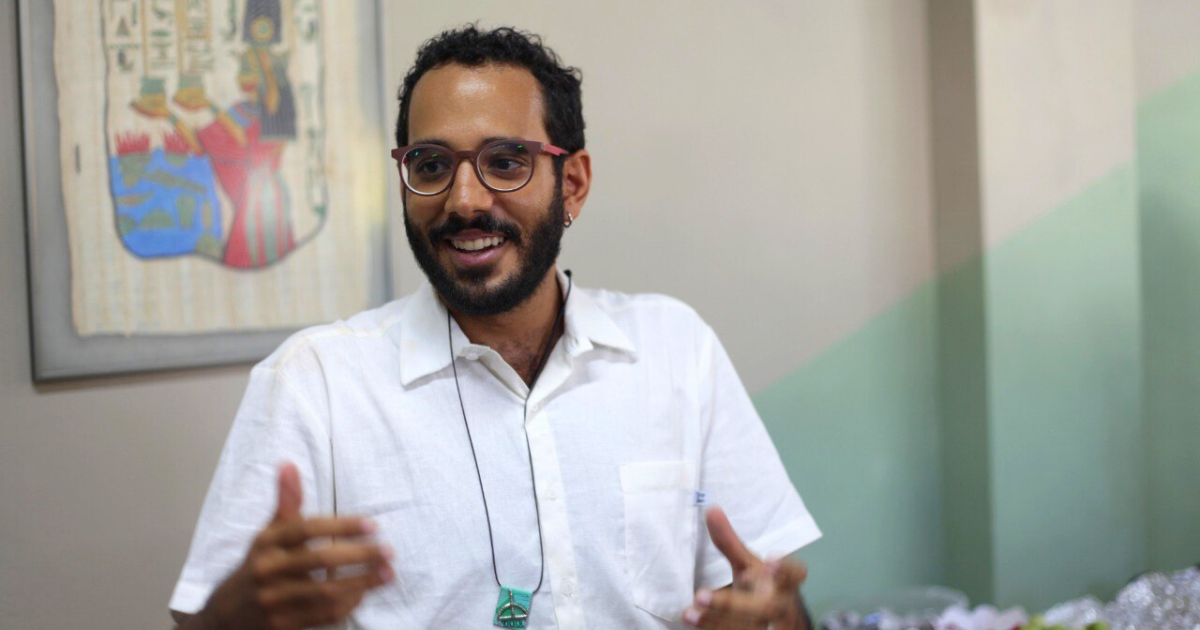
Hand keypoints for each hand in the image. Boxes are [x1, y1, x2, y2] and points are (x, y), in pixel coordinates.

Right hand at [194, 463, 393, 629]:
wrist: (226, 615)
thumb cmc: (259, 565)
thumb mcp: (268, 534)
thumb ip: (286, 501)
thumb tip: (289, 464)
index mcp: (266, 543)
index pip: (307, 529)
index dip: (342, 525)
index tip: (372, 525)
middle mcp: (267, 570)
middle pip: (319, 560)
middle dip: (359, 555)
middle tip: (388, 551)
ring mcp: (274, 600)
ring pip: (325, 592)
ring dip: (362, 583)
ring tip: (388, 573)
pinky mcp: (282, 625)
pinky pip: (323, 615)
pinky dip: (347, 604)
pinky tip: (364, 593)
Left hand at [682, 507, 808, 629]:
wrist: (766, 618)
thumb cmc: (757, 585)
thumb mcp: (746, 563)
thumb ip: (729, 542)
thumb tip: (711, 509)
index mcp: (781, 583)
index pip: (795, 576)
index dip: (786, 570)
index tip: (770, 559)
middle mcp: (777, 606)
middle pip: (765, 608)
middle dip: (734, 604)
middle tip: (701, 594)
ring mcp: (763, 624)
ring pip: (746, 626)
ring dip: (714, 619)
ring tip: (689, 610)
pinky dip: (710, 627)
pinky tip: (690, 617)